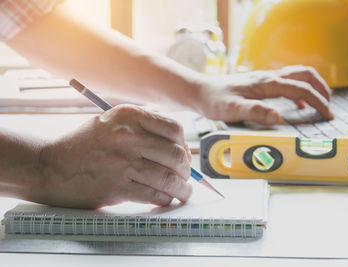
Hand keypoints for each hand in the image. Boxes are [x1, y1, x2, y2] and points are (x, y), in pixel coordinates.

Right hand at [38, 105, 191, 207]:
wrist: (49, 166)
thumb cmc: (83, 145)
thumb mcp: (111, 123)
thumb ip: (142, 129)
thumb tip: (176, 147)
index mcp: (129, 115)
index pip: (174, 129)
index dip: (184, 145)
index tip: (183, 156)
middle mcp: (128, 136)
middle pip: (176, 155)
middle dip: (186, 170)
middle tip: (185, 177)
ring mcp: (122, 162)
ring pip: (168, 178)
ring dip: (182, 189)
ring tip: (184, 192)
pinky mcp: (116, 186)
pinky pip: (154, 194)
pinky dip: (165, 199)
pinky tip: (165, 199)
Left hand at [197, 65, 333, 124]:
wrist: (200, 91)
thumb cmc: (215, 100)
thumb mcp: (233, 110)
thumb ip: (255, 112)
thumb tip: (278, 116)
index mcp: (266, 83)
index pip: (301, 89)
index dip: (318, 101)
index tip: (328, 114)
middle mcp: (268, 78)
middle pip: (304, 74)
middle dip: (321, 88)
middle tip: (329, 105)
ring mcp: (264, 79)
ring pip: (297, 76)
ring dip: (312, 86)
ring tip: (321, 103)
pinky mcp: (260, 84)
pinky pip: (286, 83)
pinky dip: (299, 91)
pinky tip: (298, 105)